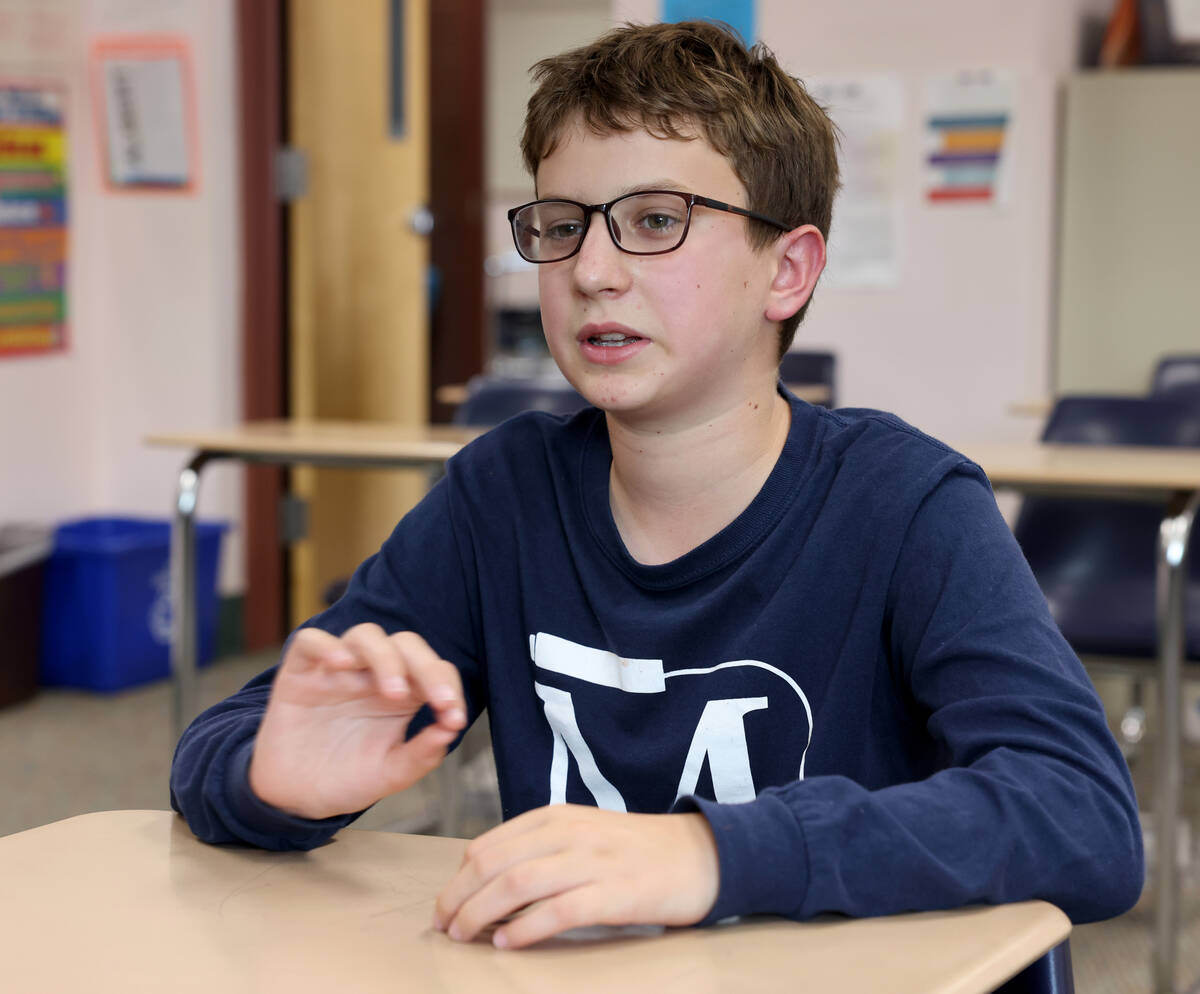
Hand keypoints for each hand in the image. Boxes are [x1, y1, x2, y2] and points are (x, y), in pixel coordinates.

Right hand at [248, 624, 465, 819]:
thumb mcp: (389, 775)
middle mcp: (372, 675)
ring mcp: (337, 670)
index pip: (435, 670)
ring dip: (385, 657)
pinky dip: (327, 645)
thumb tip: (450, 730)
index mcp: (403, 694)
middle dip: (427, 667)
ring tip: (392, 692)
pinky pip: (310, 641)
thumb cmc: (346, 780)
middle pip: (405, 644)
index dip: (449, 687)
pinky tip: (341, 665)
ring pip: (366, 635)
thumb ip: (421, 755)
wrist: (295, 798)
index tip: (455, 717)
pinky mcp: (300, 673)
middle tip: (437, 700)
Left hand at [432, 805, 719, 948]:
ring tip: (464, 936)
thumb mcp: (583, 833)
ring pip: (518, 884)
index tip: (445, 904)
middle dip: (459, 897)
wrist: (700, 855)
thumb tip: (486, 877)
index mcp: (557, 816)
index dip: (458, 877)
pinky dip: (526, 928)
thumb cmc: (636, 850)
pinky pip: (559, 911)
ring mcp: (593, 861)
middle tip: (444, 925)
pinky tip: (508, 944)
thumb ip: (540, 847)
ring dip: (481, 913)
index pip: (490, 844)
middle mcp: (570, 833)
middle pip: (495, 864)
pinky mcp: (614, 893)